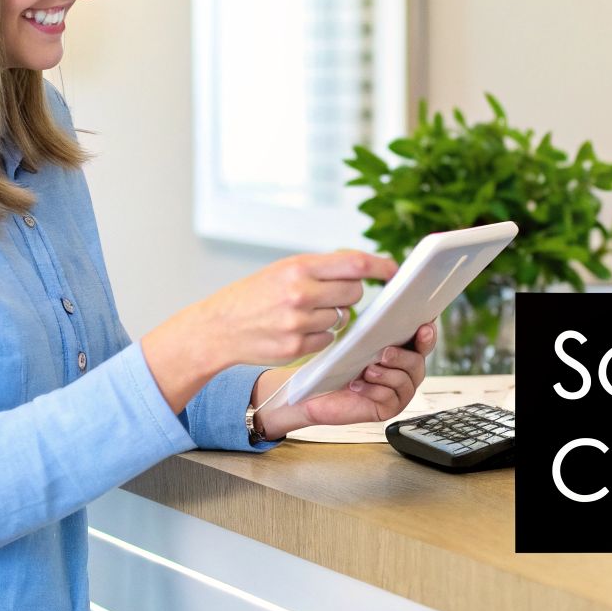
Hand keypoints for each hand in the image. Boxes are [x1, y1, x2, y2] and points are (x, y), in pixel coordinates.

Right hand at [141, 250, 396, 410]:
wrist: (218, 327)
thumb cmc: (251, 296)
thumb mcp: (281, 270)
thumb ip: (319, 269)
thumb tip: (361, 269)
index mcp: (297, 267)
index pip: (353, 263)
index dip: (379, 265)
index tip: (393, 269)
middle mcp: (300, 293)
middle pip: (354, 293)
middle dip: (349, 295)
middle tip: (330, 295)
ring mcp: (299, 322)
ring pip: (342, 318)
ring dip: (331, 316)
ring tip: (303, 313)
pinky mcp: (297, 347)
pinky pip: (328, 339)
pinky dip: (320, 335)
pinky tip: (297, 330)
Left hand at [251, 323, 436, 439]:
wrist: (313, 393)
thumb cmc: (335, 366)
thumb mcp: (355, 344)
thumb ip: (375, 333)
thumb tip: (388, 316)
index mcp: (400, 352)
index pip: (423, 342)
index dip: (428, 335)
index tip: (424, 327)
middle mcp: (403, 372)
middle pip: (418, 363)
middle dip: (403, 357)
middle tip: (385, 352)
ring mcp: (398, 392)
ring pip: (406, 381)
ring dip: (387, 374)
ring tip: (368, 370)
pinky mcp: (387, 409)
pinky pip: (390, 398)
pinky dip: (374, 391)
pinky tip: (358, 386)